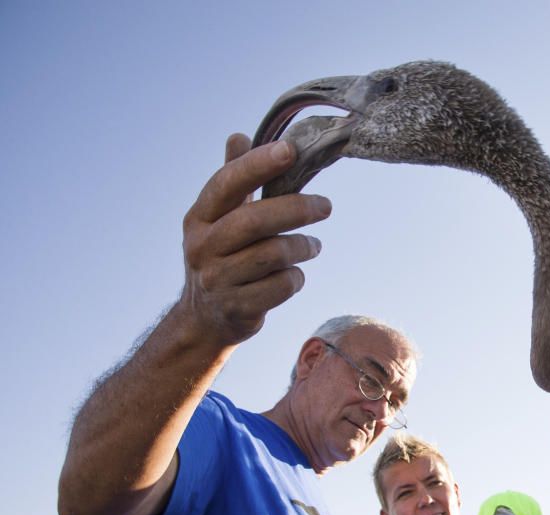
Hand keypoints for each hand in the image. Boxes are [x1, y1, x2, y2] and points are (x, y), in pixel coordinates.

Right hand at [178, 134, 330, 345]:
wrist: (204, 318)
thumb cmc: (222, 256)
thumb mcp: (219, 219)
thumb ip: (232, 180)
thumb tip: (237, 136)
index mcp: (199, 217)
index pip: (227, 183)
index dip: (259, 165)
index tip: (291, 151)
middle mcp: (203, 246)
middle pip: (255, 220)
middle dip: (297, 209)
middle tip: (326, 206)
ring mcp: (217, 280)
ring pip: (274, 254)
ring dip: (303, 247)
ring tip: (313, 246)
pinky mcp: (237, 307)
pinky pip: (282, 285)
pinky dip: (296, 278)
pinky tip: (294, 275)